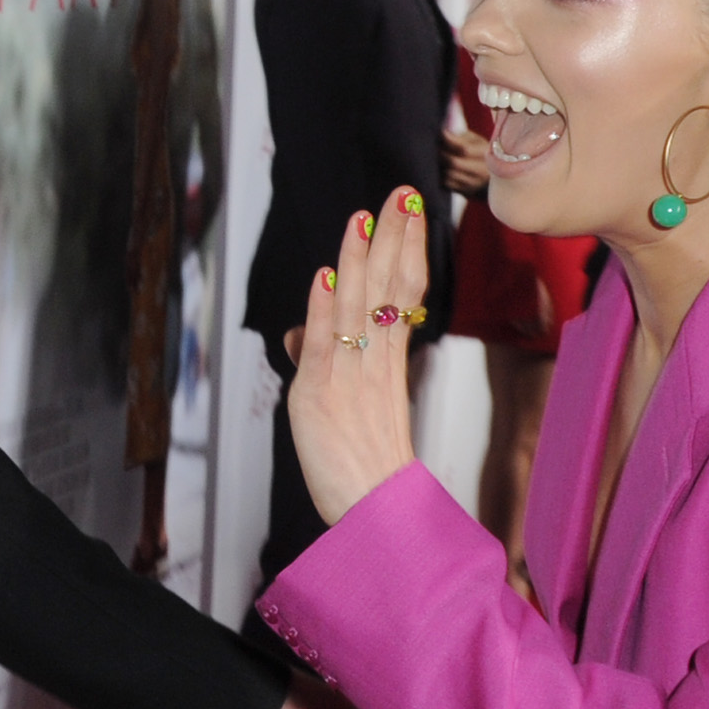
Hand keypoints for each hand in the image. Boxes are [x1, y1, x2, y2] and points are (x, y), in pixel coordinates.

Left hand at [285, 190, 431, 523]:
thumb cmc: (361, 467)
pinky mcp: (320, 394)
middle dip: (394, 237)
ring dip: (360, 257)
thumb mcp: (340, 404)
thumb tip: (298, 333)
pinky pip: (324, 341)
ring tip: (366, 215)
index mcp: (388, 363)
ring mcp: (349, 375)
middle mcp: (374, 363)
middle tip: (402, 194)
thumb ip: (322, 361)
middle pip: (389, 288)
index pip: (402, 293)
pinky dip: (323, 307)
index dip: (405, 250)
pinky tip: (327, 275)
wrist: (376, 514)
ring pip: (359, 305)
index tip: (410, 212)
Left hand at [442, 127, 489, 194]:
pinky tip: (445, 170)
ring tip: (441, 159)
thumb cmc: (478, 151)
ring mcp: (476, 183)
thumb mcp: (475, 140)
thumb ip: (462, 136)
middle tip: (438, 149)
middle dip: (443, 155)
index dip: (450, 141)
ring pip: (451, 174)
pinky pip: (449, 184)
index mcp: (487, 153)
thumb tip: (445, 134)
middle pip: (455, 163)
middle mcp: (484, 170)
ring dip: (442, 166)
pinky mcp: (467, 191)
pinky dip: (443, 176)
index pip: (464, 149)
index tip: (443, 135)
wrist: (490, 173)